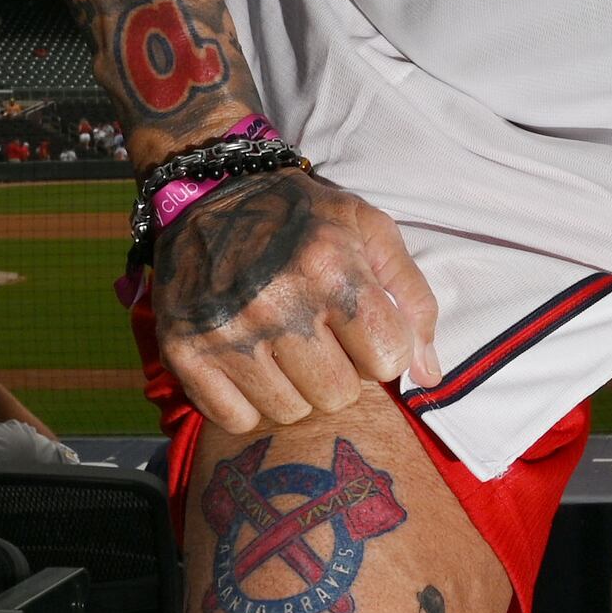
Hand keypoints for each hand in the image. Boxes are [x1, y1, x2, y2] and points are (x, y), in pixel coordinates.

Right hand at [153, 170, 442, 433]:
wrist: (208, 193)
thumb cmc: (302, 217)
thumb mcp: (370, 230)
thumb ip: (412, 299)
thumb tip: (428, 376)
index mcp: (328, 268)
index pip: (387, 359)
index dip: (383, 347)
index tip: (362, 328)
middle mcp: (275, 303)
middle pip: (339, 395)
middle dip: (340, 372)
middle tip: (320, 338)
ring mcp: (225, 331)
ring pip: (290, 412)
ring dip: (295, 389)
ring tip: (283, 348)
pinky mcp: (183, 351)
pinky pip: (236, 419)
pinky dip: (247, 401)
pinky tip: (248, 364)